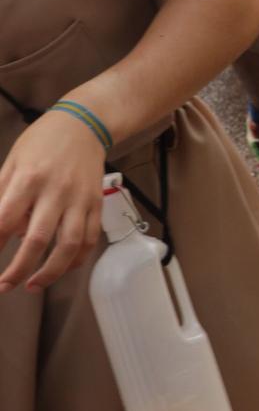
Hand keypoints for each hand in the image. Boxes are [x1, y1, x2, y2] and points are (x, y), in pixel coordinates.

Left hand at [0, 107, 105, 292]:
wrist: (85, 123)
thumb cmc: (42, 142)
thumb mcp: (12, 162)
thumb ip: (1, 195)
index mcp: (29, 178)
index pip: (4, 221)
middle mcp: (56, 191)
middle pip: (36, 240)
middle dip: (17, 271)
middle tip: (3, 287)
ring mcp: (80, 199)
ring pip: (68, 246)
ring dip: (50, 272)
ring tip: (32, 285)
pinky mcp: (96, 203)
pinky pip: (90, 239)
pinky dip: (77, 260)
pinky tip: (62, 269)